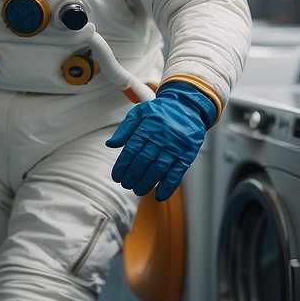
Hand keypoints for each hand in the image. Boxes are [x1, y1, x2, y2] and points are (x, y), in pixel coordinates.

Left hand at [105, 82, 215, 200]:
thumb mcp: (140, 112)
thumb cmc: (162, 111)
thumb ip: (125, 129)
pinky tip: (159, 194)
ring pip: (159, 168)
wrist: (188, 106)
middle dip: (133, 176)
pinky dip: (168, 186)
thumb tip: (111, 144)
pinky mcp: (187, 154)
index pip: (131, 149)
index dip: (122, 165)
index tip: (117, 176)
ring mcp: (175, 146)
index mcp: (148, 127)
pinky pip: (177, 172)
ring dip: (147, 182)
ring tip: (138, 190)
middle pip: (144, 161)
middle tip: (126, 184)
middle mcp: (161, 137)